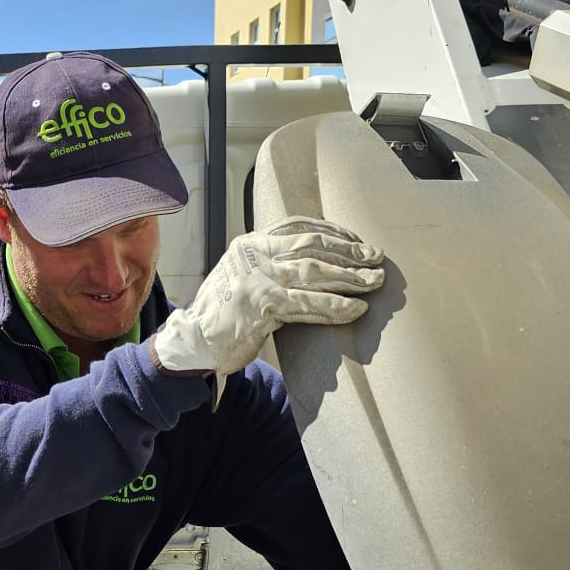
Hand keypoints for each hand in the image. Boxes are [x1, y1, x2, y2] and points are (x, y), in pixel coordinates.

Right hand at [149, 217, 383, 399]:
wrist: (193, 343)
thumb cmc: (221, 315)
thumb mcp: (241, 277)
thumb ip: (268, 265)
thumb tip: (308, 263)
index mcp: (250, 243)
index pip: (299, 226)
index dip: (333, 231)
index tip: (357, 240)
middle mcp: (254, 255)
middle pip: (312, 245)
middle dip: (350, 252)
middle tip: (377, 259)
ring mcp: (258, 279)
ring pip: (315, 272)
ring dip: (350, 277)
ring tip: (375, 282)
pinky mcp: (263, 306)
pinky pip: (308, 304)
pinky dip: (336, 306)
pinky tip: (356, 309)